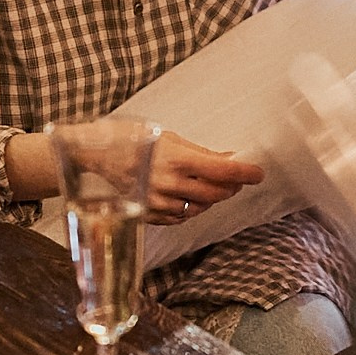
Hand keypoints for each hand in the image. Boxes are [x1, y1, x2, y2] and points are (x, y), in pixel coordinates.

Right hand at [143, 133, 263, 224]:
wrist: (97, 156)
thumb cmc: (133, 140)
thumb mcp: (170, 138)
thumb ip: (201, 153)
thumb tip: (231, 159)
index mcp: (176, 158)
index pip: (223, 171)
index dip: (245, 173)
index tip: (258, 173)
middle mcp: (169, 183)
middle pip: (217, 193)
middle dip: (232, 186)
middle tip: (237, 179)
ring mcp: (160, 201)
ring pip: (201, 207)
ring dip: (211, 197)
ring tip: (207, 184)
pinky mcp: (151, 214)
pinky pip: (182, 216)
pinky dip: (192, 207)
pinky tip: (188, 195)